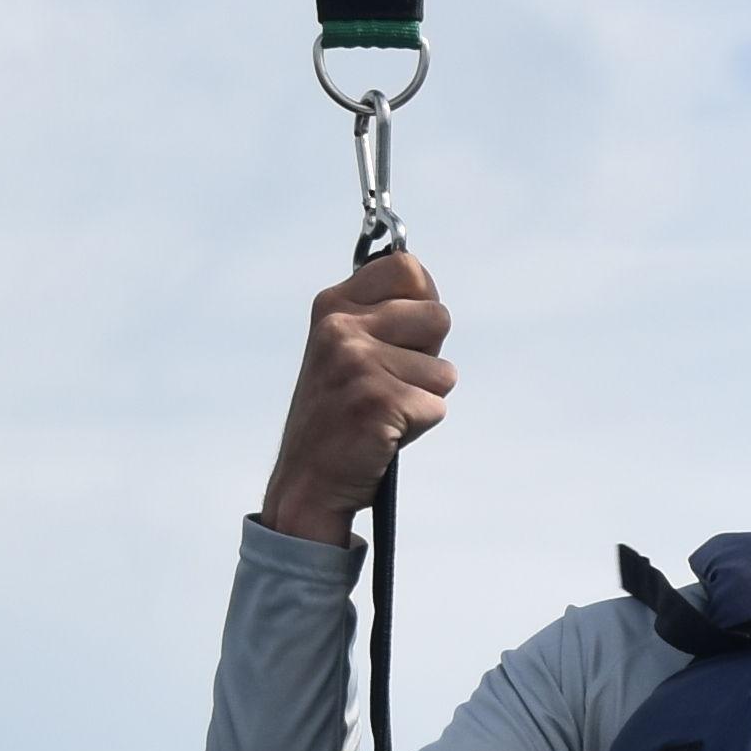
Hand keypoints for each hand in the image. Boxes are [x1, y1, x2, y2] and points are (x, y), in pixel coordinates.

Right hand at [261, 241, 451, 541]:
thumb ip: (379, 315)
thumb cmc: (338, 415)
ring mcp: (357, 364)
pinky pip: (437, 406)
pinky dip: (418, 426)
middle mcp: (341, 328)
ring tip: (382, 411)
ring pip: (444, 371)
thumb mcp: (344, 349)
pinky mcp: (378, 401)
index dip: (421, 300)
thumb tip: (422, 278)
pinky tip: (382, 433)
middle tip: (388, 384)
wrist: (306, 482)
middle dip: (427, 356)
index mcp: (333, 306)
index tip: (405, 334)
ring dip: (423, 396)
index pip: (406, 268)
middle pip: (438, 317)